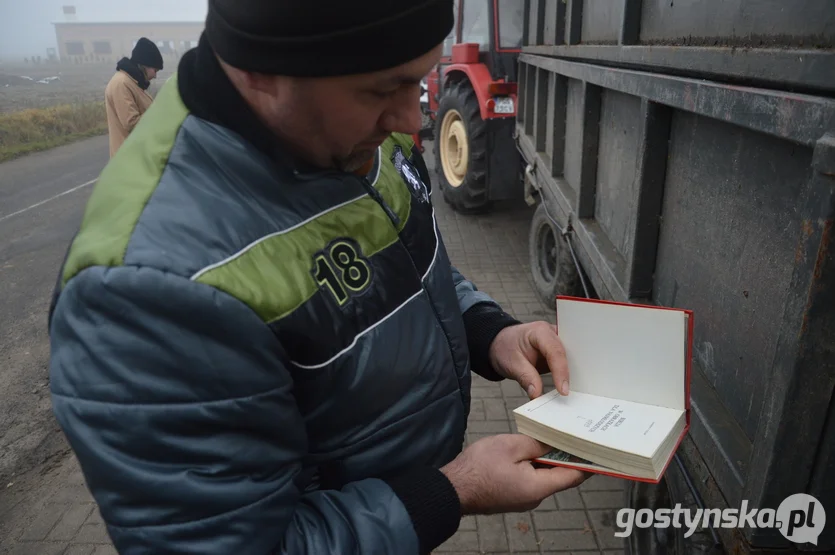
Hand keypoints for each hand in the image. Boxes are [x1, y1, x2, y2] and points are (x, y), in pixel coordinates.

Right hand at [440, 434, 587, 513]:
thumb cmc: (479, 468)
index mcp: (539, 487)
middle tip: (575, 434)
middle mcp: (535, 497)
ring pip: (544, 475)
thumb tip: (554, 442)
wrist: (453, 488)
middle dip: (567, 455)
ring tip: (554, 437)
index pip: (573, 475)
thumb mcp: (511, 446)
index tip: (600, 450)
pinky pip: (531, 478)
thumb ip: (536, 443)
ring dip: (549, 458)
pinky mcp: (514, 494)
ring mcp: (524, 498)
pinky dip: (536, 464)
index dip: (588, 462)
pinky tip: (533, 449)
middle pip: (560, 475)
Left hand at [488, 321, 568, 398]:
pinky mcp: (557, 354)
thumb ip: (525, 377)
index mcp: (540, 331)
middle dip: (571, 373)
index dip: (561, 372)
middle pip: (568, 354)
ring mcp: (556, 343)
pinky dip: (566, 376)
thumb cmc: (504, 348)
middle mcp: (552, 334)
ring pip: (571, 359)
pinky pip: (566, 365)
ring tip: (570, 393)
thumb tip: (537, 393)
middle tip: (570, 393)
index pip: (556, 352)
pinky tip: (565, 388)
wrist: (500, 344)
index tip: (563, 390)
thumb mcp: (511, 363)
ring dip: (571, 375)